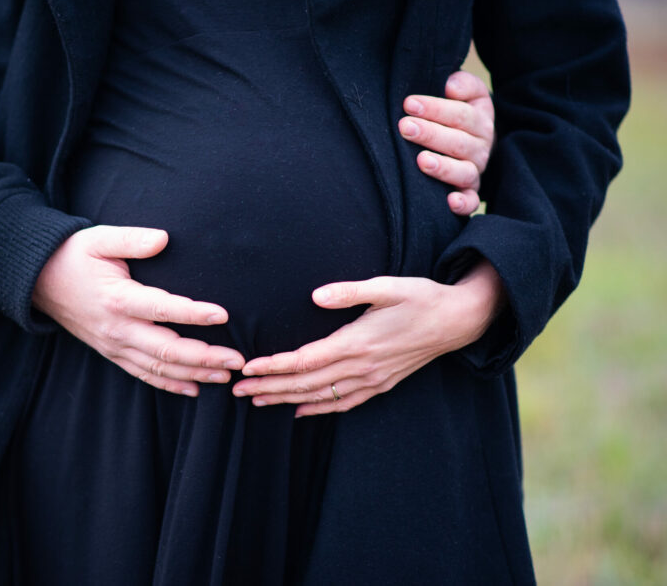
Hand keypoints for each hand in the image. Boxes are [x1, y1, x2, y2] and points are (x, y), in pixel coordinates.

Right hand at [33, 225, 245, 395]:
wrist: (38, 280)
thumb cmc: (73, 255)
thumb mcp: (99, 239)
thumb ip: (132, 239)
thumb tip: (163, 238)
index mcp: (118, 298)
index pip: (162, 309)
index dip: (193, 314)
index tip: (223, 314)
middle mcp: (117, 329)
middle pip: (167, 350)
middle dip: (205, 357)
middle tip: (238, 360)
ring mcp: (113, 345)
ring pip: (158, 367)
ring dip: (194, 374)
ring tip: (225, 376)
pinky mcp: (111, 352)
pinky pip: (142, 373)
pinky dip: (169, 384)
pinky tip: (194, 389)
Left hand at [232, 261, 504, 416]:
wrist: (459, 320)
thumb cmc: (421, 297)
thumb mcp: (388, 285)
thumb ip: (350, 291)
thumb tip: (316, 296)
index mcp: (358, 341)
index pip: (306, 359)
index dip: (274, 366)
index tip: (248, 368)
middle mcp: (362, 366)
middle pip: (307, 383)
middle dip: (270, 387)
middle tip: (238, 390)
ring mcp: (373, 379)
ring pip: (322, 396)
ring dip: (287, 400)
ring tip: (257, 401)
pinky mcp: (381, 384)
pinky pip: (345, 403)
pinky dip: (319, 409)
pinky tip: (299, 412)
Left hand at [401, 70, 494, 214]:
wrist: (473, 140)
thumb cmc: (459, 112)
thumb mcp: (468, 93)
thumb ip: (463, 84)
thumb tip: (450, 85)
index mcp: (480, 120)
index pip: (460, 114)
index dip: (435, 108)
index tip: (408, 103)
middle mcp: (480, 147)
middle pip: (458, 142)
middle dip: (430, 134)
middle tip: (405, 127)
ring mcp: (475, 171)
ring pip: (463, 171)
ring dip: (443, 168)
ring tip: (421, 161)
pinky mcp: (470, 192)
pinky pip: (471, 201)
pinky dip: (463, 203)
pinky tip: (449, 201)